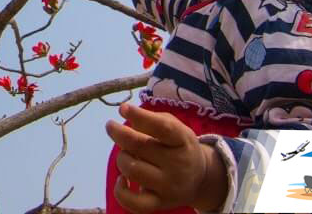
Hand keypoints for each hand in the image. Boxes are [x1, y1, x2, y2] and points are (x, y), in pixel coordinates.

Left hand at [105, 102, 227, 213]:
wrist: (200, 179)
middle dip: (119, 133)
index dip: (140, 116)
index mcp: (183, 140)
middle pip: (139, 146)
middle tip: (111, 126)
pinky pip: (133, 202)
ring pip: (132, 169)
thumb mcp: (175, 128)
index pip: (162, 128)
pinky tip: (122, 179)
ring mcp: (169, 186)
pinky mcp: (160, 204)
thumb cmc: (179, 146)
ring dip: (121, 157)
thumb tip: (124, 113)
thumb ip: (152, 120)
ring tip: (126, 154)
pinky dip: (121, 191)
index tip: (123, 108)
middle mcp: (178, 164)